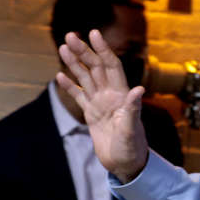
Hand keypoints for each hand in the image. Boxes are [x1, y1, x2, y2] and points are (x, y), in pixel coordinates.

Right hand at [55, 30, 149, 181]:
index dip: (103, 49)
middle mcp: (110, 95)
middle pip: (95, 67)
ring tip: (63, 48)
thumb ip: (132, 109)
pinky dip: (70, 86)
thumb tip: (139, 89)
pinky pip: (79, 96)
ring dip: (75, 63)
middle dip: (84, 51)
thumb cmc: (132, 148)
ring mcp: (100, 104)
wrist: (125, 165)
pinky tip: (60, 75)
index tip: (93, 33)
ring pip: (85, 78)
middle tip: (69, 35)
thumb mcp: (131, 129)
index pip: (111, 66)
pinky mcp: (92, 114)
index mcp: (120, 95)